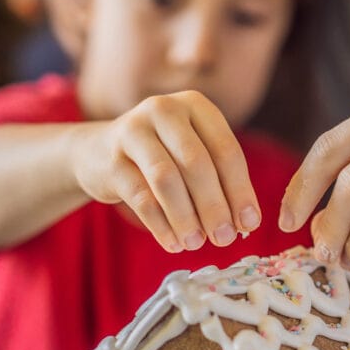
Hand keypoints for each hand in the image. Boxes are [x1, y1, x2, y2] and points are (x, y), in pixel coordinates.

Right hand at [71, 90, 259, 252]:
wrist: (99, 152)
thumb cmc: (163, 156)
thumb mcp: (193, 155)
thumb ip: (220, 181)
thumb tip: (245, 223)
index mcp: (195, 105)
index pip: (226, 150)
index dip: (240, 189)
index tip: (250, 223)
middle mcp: (164, 110)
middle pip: (196, 163)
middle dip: (214, 206)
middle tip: (225, 239)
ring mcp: (133, 131)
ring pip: (166, 179)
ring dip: (186, 217)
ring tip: (197, 244)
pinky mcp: (110, 159)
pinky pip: (140, 197)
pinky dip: (160, 225)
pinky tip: (173, 244)